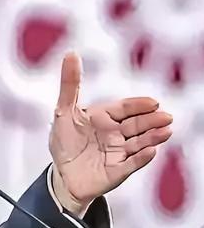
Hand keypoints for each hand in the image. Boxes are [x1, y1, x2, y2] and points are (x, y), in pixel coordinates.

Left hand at [49, 52, 172, 214]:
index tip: (153, 102)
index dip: (138, 105)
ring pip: (139, 143)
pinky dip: (142, 158)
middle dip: (152, 121)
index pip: (124, 108)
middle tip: (165, 116)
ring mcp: (119, 152)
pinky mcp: (118, 170)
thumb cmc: (65, 141)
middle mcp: (115, 134)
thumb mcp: (64, 110)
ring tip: (165, 131)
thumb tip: (71, 53)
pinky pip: (132, 163)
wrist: (62, 174)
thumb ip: (70, 84)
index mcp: (104, 117)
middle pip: (137, 125)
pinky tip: (151, 151)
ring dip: (153, 137)